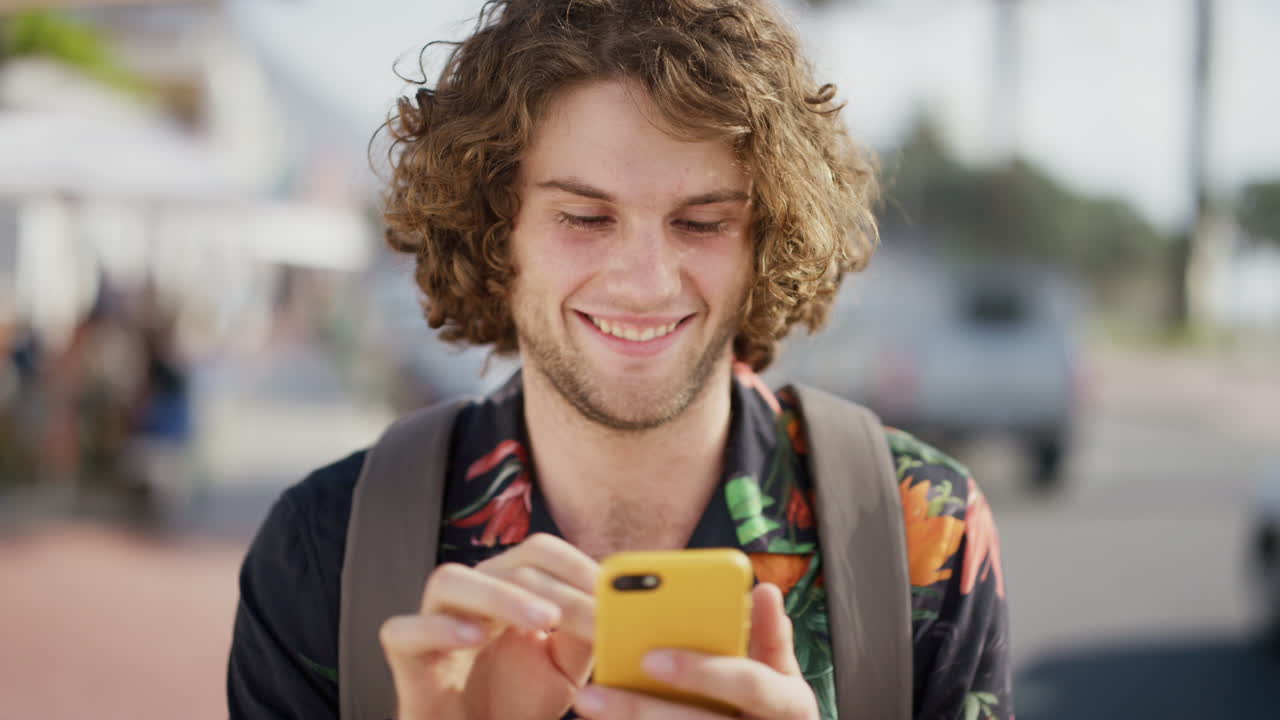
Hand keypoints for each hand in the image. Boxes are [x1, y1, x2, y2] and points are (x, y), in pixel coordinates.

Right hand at [380, 533, 598, 719]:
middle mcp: (470, 598)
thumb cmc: (518, 704)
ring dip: (499, 594)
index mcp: (508, 591)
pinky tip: (475, 637)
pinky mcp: (408, 660)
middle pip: (502, 563)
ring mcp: (434, 624)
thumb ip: (585, 632)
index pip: (537, 552)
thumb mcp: (566, 668)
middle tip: (587, 612)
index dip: (574, 563)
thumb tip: (611, 599)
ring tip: (543, 619)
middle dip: (550, 585)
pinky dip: (438, 628)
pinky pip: (403, 631)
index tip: (609, 590)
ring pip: (449, 580)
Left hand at [572, 583, 818, 719]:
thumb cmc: (771, 706)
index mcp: (790, 704)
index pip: (746, 684)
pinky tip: (604, 719)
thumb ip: (770, 637)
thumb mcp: (783, 674)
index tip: (649, 657)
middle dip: (643, 708)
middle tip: (592, 691)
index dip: (701, 671)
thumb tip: (765, 591)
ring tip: (587, 701)